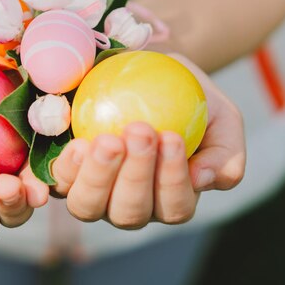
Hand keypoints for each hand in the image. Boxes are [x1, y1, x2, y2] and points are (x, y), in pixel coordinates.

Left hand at [51, 53, 245, 228]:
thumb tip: (205, 179)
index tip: (171, 137)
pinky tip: (79, 144)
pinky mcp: (65, 173)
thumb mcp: (220, 116)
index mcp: (170, 199)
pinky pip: (60, 182)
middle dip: (136, 175)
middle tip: (141, 131)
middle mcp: (130, 204)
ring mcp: (94, 192)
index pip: (174, 207)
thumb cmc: (187, 97)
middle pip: (130, 213)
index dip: (172, 180)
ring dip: (99, 175)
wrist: (145, 71)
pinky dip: (68, 168)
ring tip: (108, 139)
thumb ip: (225, 151)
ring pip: (89, 206)